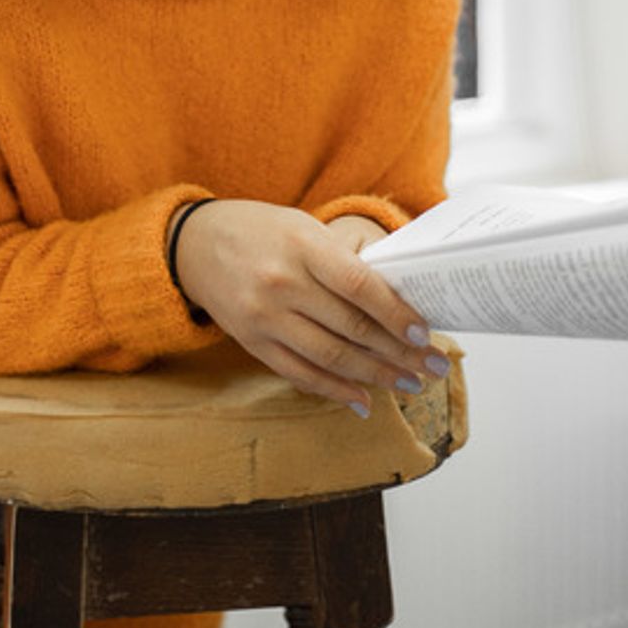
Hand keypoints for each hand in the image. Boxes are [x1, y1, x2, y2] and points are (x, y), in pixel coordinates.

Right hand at [172, 199, 446, 416]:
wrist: (193, 243)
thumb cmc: (260, 230)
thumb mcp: (302, 227)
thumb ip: (343, 261)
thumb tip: (396, 302)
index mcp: (301, 245)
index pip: (359, 285)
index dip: (396, 314)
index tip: (425, 334)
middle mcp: (282, 283)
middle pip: (351, 328)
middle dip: (400, 353)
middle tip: (435, 367)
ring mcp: (264, 317)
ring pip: (331, 357)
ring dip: (376, 376)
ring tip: (410, 385)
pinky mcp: (252, 342)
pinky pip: (300, 374)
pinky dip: (335, 391)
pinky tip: (363, 400)